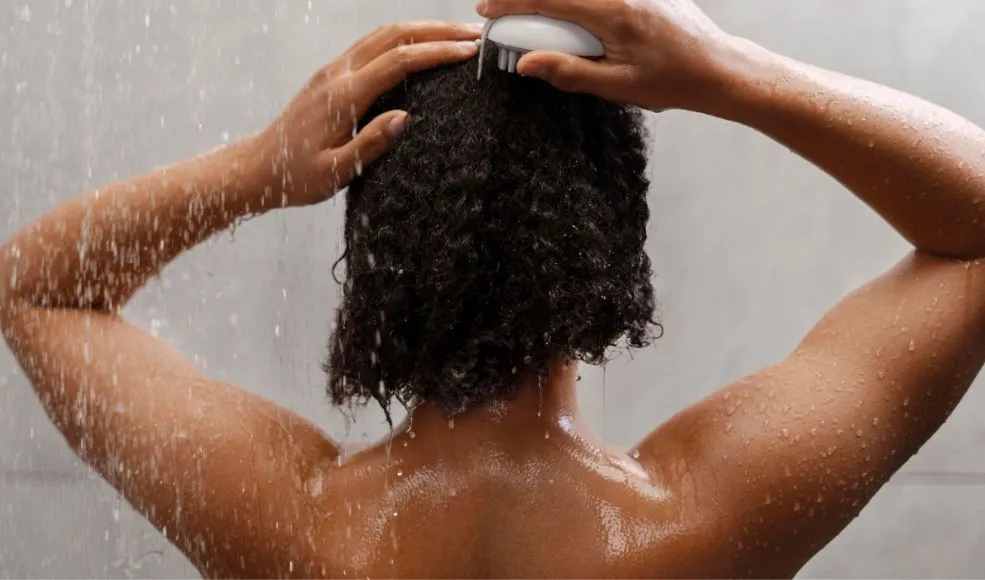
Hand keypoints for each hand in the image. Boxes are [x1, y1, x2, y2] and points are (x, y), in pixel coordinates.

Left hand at [252, 22, 480, 206]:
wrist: (259, 167)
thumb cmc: (296, 176)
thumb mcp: (335, 172)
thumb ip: (370, 144)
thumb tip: (405, 118)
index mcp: (343, 96)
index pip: (399, 61)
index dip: (437, 53)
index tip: (468, 54)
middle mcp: (338, 73)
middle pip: (395, 35)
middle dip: (438, 31)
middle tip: (475, 36)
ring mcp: (334, 70)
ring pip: (384, 34)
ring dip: (423, 29)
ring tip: (457, 36)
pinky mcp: (333, 74)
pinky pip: (373, 44)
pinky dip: (404, 38)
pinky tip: (423, 45)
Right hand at [476, 0, 731, 111]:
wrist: (717, 67)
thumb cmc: (673, 80)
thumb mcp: (616, 86)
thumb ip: (568, 72)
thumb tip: (527, 63)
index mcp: (614, 13)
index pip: (548, 0)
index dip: (511, 4)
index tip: (487, 11)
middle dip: (526, 1)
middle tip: (504, 16)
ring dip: (553, 6)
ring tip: (535, 21)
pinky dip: (575, 6)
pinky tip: (568, 21)